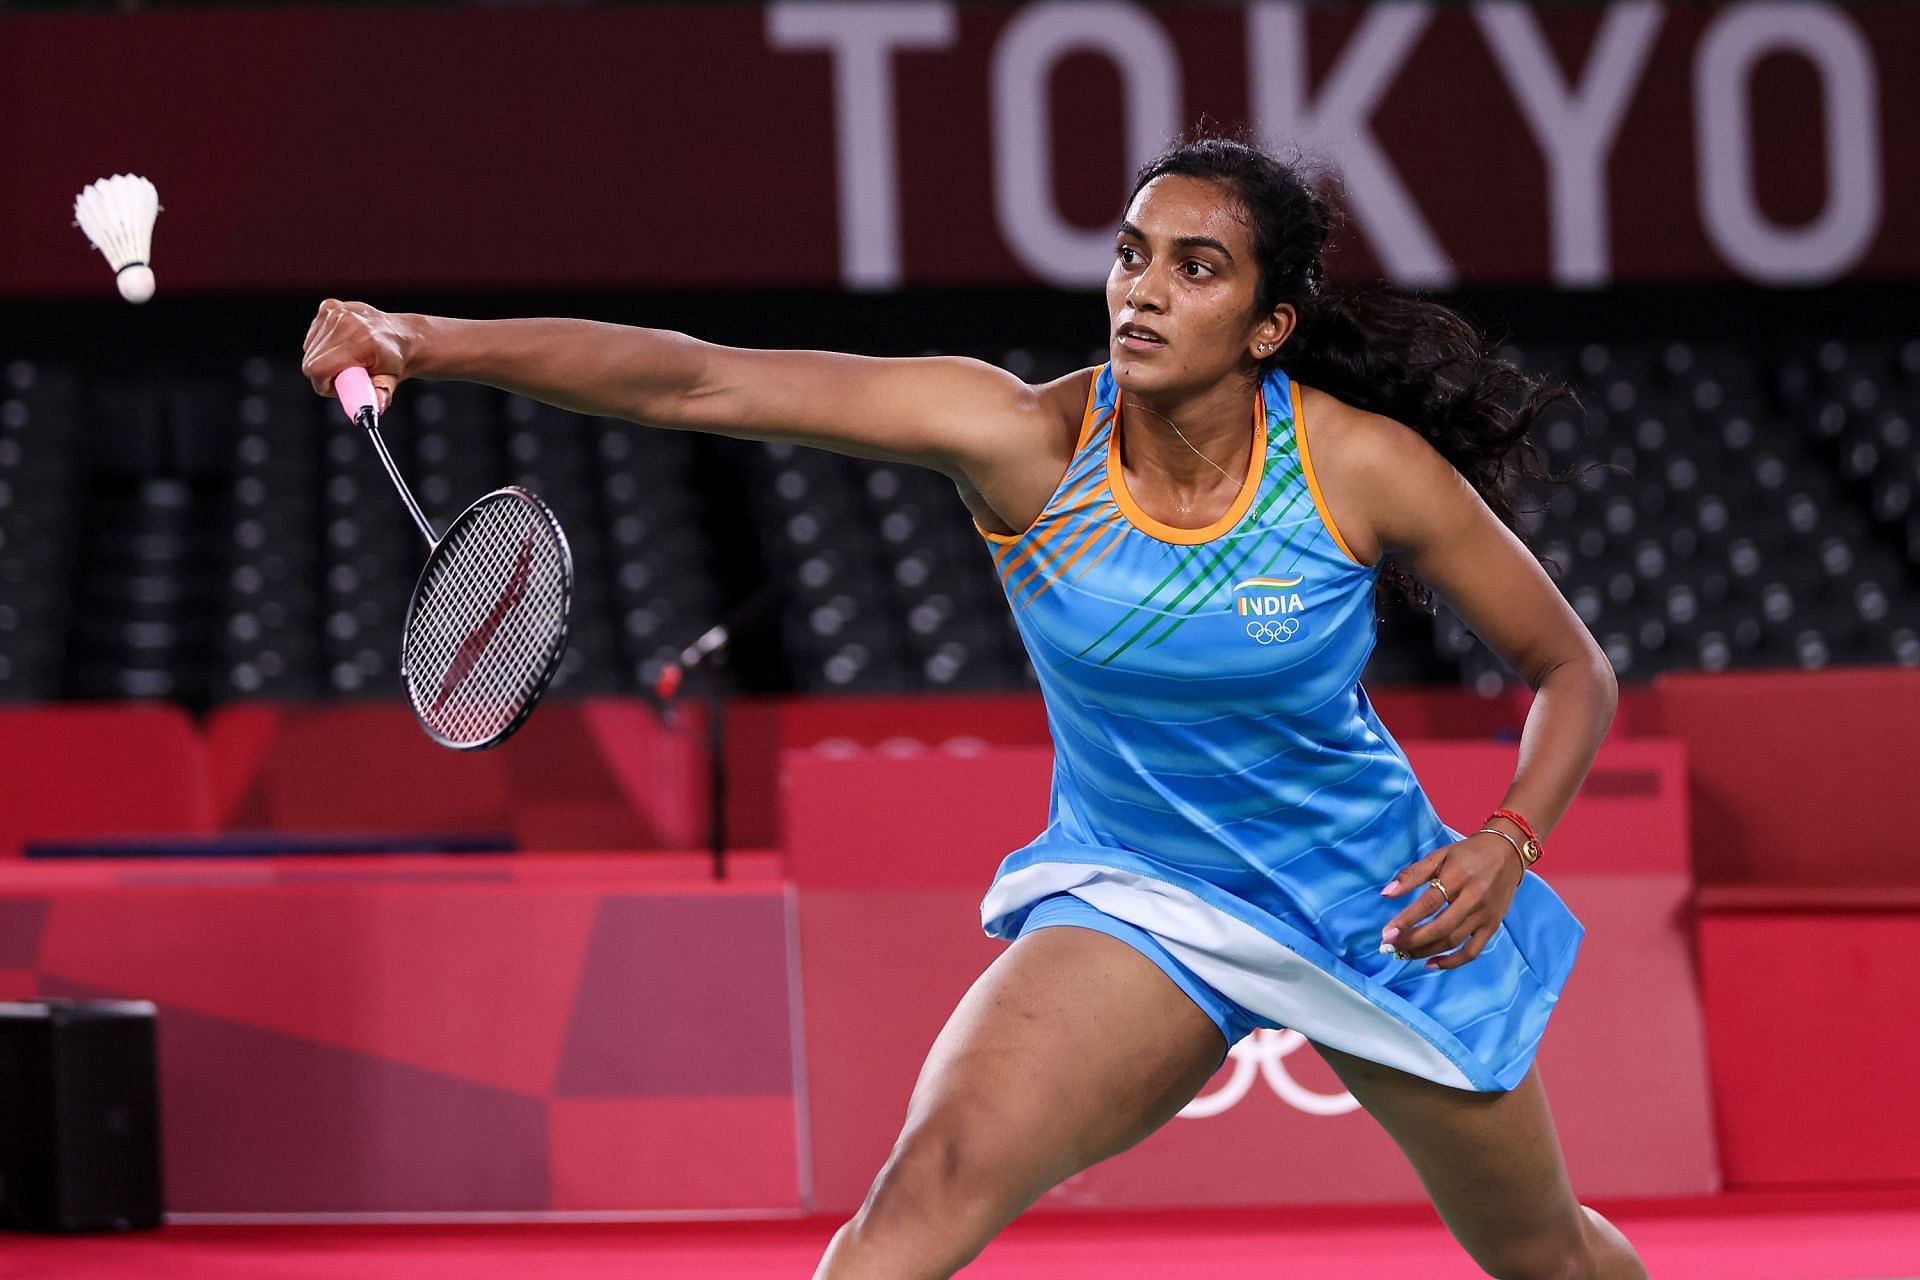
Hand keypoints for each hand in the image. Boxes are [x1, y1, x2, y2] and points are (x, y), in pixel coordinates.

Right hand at [301, 299, 414, 413]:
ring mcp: (337, 311)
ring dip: (323, 359)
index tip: (339, 387)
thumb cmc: (394, 362)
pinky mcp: (329, 306)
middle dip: (324, 374)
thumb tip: (374, 410)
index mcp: (361, 342)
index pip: (317, 369)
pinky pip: (312, 336)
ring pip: (309, 349)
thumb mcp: (389, 382)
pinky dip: (322, 344)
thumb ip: (379, 397)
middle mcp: (347, 322)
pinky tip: (343, 343)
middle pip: (311, 361)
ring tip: (347, 358)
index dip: (323, 384)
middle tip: (346, 374)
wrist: (401, 335)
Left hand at [1376, 833, 1523, 969]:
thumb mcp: (1439, 856)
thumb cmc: (1468, 854)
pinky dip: (1452, 962)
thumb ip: (1412, 874)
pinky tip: (1430, 963)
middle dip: (1412, 941)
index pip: (1428, 903)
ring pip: (1453, 941)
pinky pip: (1472, 951)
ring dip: (1425, 951)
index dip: (1406, 920)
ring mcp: (1485, 914)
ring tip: (1403, 954)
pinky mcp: (1493, 926)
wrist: (1507, 852)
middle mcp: (1474, 898)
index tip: (1386, 933)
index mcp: (1457, 877)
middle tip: (1390, 947)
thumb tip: (1386, 893)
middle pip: (1440, 927)